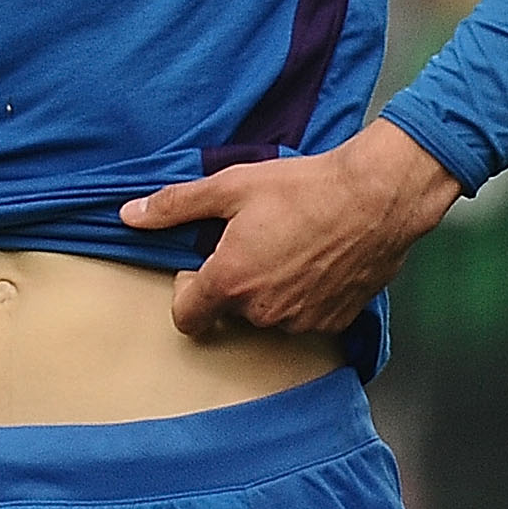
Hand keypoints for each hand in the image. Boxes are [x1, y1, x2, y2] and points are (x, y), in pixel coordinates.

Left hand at [119, 120, 461, 337]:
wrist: (376, 198)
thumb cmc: (303, 189)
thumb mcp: (230, 187)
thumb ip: (175, 205)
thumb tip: (130, 215)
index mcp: (230, 282)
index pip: (186, 318)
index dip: (185, 294)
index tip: (196, 270)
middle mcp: (264, 312)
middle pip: (229, 312)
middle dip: (232, 284)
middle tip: (251, 243)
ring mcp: (302, 321)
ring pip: (268, 316)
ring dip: (268, 291)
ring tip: (286, 247)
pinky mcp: (335, 321)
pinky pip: (304, 317)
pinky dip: (302, 296)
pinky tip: (314, 261)